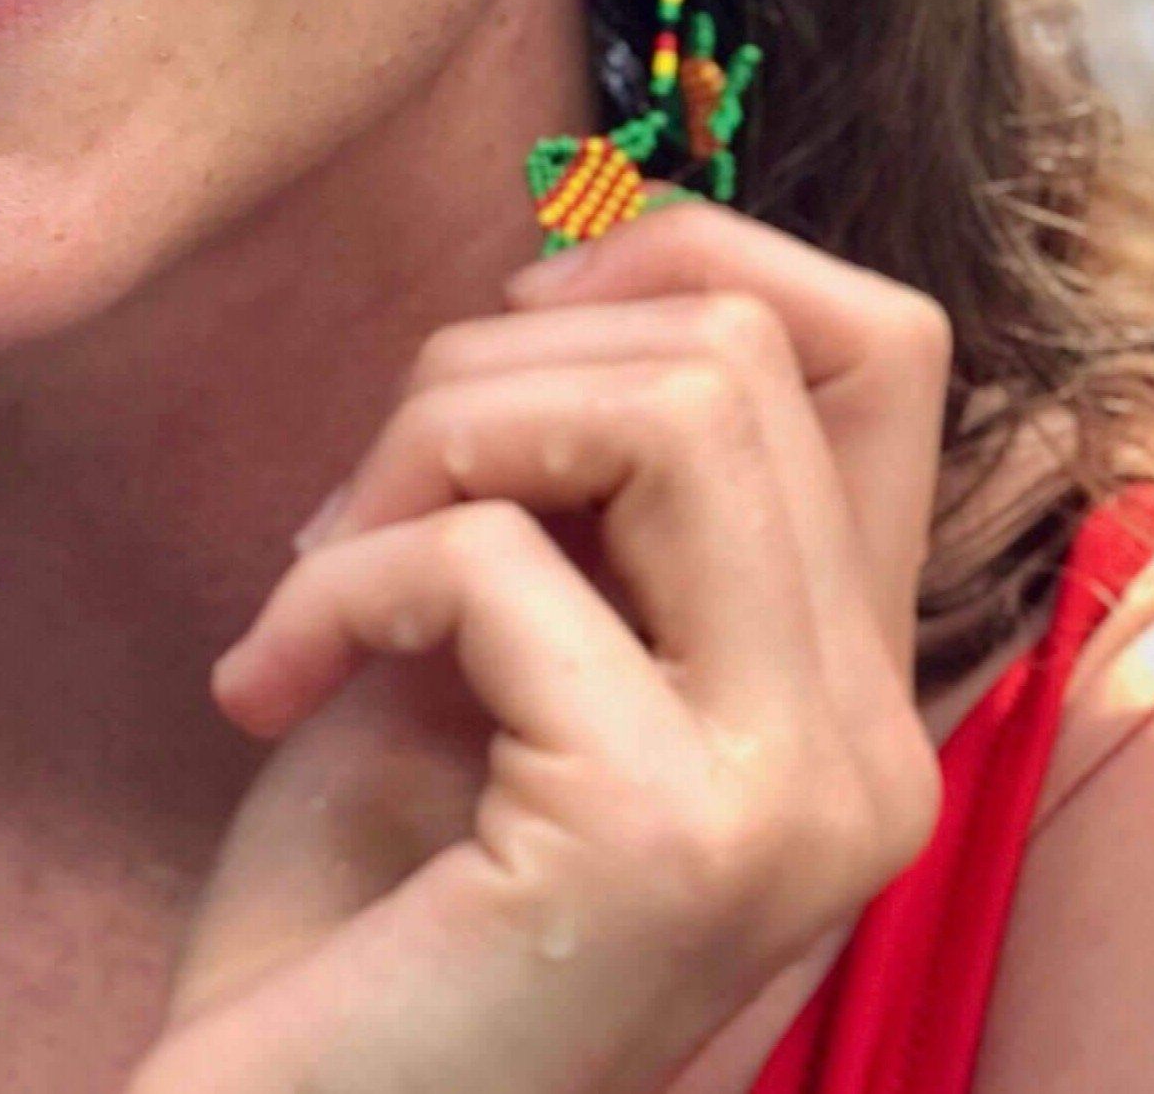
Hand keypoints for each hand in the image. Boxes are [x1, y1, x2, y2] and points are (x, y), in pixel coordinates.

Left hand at [134, 201, 952, 1093]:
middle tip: (360, 511)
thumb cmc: (368, 891)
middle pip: (740, 346)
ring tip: (324, 578)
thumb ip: (585, 478)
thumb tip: (570, 268)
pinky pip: (491, 557)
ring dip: (430, 443)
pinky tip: (267, 690)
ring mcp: (802, 796)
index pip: (886, 344)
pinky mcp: (674, 833)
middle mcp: (877, 747)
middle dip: (491, 368)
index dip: (682, 261)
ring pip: (668, 403)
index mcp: (850, 689)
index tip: (507, 350)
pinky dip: (337, 585)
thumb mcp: (502, 628)